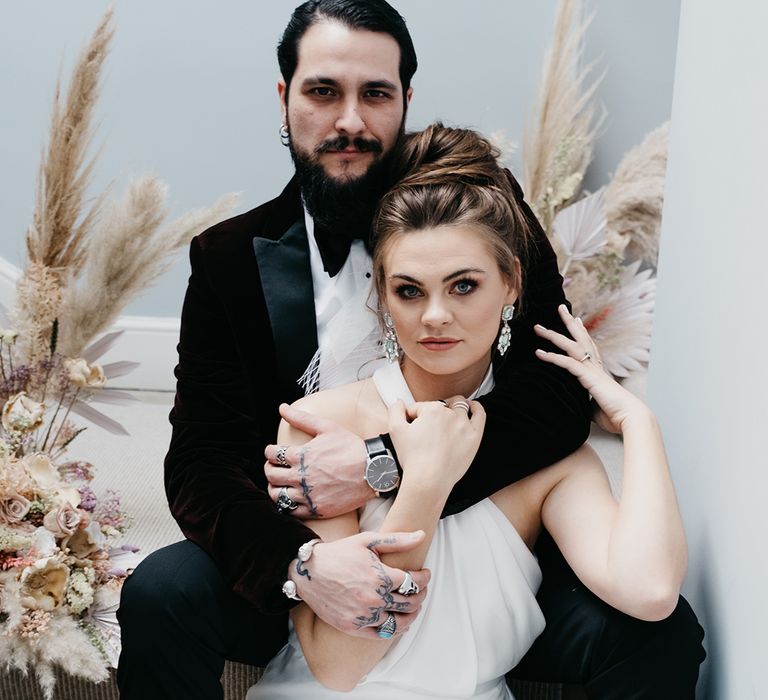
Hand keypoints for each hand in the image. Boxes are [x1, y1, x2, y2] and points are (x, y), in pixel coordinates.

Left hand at [264, 403, 373, 519]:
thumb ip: (301, 418)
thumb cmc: (350, 447)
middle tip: (274, 467)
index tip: (273, 452)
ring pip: (277, 494)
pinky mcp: (316, 509)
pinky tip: (292, 498)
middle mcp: (300, 476)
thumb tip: (282, 407)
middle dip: (269, 468)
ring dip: (274, 488)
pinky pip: (291, 511)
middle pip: (271, 474)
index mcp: (300, 455)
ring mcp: (307, 495)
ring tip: (280, 483)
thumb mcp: (327, 427)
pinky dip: (287, 504)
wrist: (373, 471)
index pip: (271, 454)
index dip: (269, 452)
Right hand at [290, 530, 430, 638]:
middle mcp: (374, 598)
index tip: (425, 574)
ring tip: (413, 608)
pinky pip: (382, 634)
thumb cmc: (340, 552)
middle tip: (421, 590)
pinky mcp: (353, 627)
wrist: (309, 571)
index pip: (414, 582)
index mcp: (380, 576)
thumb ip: (397, 540)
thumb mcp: (368, 540)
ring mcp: (364, 615)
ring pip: (399, 622)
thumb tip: (421, 535)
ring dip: (412, 615)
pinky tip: (399, 622)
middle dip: (421, 595)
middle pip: (410, 603)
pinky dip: (394, 630)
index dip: (424, 578)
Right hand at [387, 397, 485, 488]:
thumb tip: (399, 403)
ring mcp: (464, 425)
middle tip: (426, 429)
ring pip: (460, 407)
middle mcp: (450, 414)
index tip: (411, 429)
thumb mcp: (395, 430)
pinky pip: (479, 415)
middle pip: (439, 406)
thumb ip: (395, 410)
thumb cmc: (413, 457)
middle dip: (431, 413)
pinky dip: (476, 408)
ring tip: (447, 418)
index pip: (419, 407)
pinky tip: (472, 407)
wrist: (429, 480)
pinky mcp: (474, 437)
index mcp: (432, 410)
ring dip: (452, 409)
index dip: (412, 417)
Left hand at [534, 304, 649, 432]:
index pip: (590, 346)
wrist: (629, 417)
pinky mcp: (588, 377)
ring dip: (553, 335)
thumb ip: (584, 398)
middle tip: (561, 308)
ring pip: (571, 346)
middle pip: (581, 338)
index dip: (582, 332)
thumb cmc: (614, 414)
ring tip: (538, 328)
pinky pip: (567, 363)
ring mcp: (592, 369)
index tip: (577, 320)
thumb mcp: (594, 404)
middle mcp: (596, 366)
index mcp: (599, 370)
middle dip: (569, 322)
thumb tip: (576, 402)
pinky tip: (539, 353)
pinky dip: (552, 357)